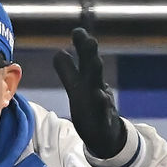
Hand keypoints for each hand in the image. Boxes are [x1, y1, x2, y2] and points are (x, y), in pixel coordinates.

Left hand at [53, 27, 126, 158]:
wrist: (105, 136)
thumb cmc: (92, 108)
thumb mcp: (78, 88)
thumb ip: (68, 70)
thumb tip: (60, 51)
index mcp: (87, 80)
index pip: (85, 59)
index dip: (82, 45)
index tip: (78, 30)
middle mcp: (95, 89)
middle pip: (92, 69)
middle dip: (89, 54)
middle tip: (88, 38)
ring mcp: (101, 105)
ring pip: (98, 88)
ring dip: (96, 75)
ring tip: (96, 61)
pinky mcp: (103, 121)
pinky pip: (103, 112)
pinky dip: (103, 105)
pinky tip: (102, 97)